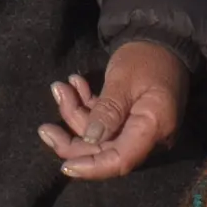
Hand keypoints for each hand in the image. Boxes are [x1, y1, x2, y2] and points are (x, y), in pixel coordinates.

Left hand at [39, 37, 192, 181]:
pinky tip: (75, 85)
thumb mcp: (122, 79)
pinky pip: (105, 124)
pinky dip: (87, 107)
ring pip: (100, 136)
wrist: (162, 39)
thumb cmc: (145, 56)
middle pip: (106, 151)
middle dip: (73, 138)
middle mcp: (150, 136)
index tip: (64, 166)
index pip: (120, 160)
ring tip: (61, 87)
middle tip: (45, 128)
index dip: (91, 167)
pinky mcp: (132, 121)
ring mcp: (140, 129)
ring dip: (76, 115)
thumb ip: (107, 111)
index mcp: (153, 127)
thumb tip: (90, 140)